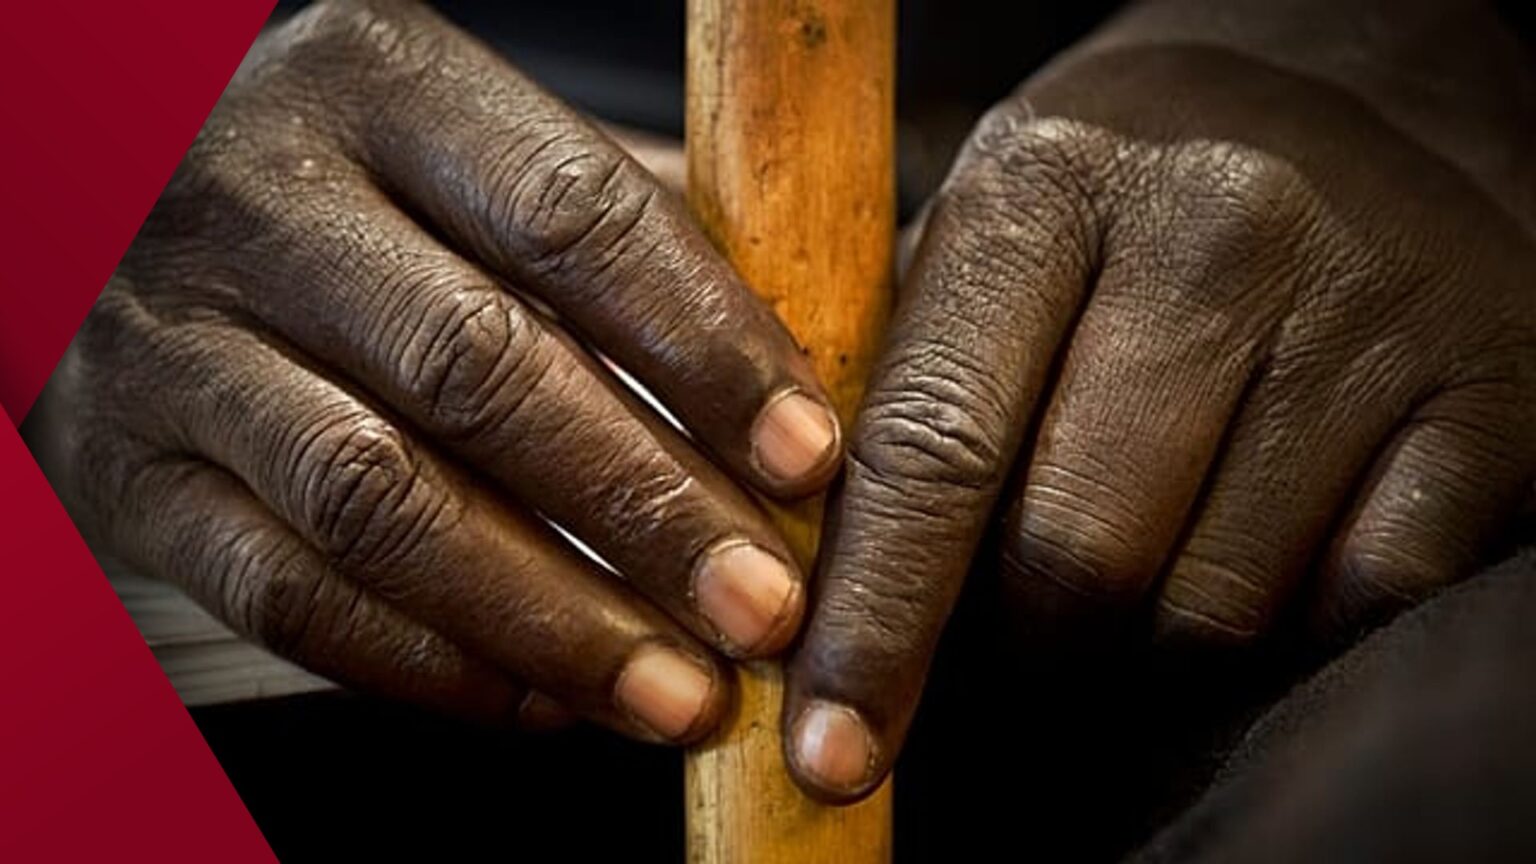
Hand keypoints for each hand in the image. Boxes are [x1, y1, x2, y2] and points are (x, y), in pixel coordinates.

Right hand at [55, 0, 842, 742]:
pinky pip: (287, 596)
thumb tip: (814, 386)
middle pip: (478, 367)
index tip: (808, 459)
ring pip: (379, 501)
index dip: (704, 346)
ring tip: (677, 691)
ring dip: (553, 617)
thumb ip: (637, 244)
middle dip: (645, 508)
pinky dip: (431, 665)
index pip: (571, 212)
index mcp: (380, 83)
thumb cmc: (372, 200)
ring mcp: (170, 340)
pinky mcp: (126, 474)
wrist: (120, 221)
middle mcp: (257, 196)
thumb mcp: (487, 160)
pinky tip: (542, 698)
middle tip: (762, 608)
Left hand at [784, 0, 1535, 799]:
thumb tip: (826, 577)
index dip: (876, 621)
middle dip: (1027, 638)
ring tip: (1139, 572)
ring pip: (1212, 605)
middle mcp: (1214, 232)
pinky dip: (1288, 623)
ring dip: (1147, 642)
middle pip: (1075, 555)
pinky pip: (1359, 599)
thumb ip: (908, 377)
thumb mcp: (998, 221)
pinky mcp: (1491, 392)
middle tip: (1022, 626)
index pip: (935, 448)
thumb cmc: (1139, 180)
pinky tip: (1260, 555)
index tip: (832, 749)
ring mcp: (1368, 310)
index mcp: (1049, 185)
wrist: (1374, 75)